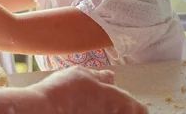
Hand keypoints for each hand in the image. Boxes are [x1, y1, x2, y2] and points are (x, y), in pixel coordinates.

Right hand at [28, 67, 147, 113]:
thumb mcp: (84, 75)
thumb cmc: (66, 91)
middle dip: (119, 108)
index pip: (140, 109)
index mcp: (122, 103)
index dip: (133, 104)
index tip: (124, 100)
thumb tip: (110, 76)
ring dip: (106, 111)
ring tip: (90, 106)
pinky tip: (81, 111)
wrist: (45, 110)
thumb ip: (101, 77)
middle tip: (105, 101)